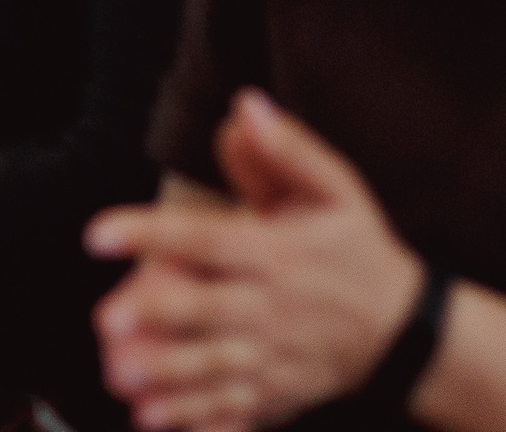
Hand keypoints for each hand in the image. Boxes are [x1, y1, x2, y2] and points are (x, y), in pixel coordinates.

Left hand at [88, 90, 423, 430]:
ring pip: (214, 370)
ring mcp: (274, 358)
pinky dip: (198, 419)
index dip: (150, 234)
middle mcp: (271, 308)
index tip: (96, 233)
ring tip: (120, 379)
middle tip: (106, 322)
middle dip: (158, 318)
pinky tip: (154, 422)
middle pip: (206, 312)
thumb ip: (288, 151)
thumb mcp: (337, 191)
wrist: (408, 329)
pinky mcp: (277, 393)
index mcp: (275, 253)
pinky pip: (235, 411)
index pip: (204, 240)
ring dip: (167, 377)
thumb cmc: (356, 249)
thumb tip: (246, 104)